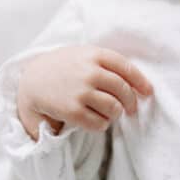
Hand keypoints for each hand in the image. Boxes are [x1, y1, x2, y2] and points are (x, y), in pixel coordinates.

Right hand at [16, 45, 153, 139]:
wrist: (31, 80)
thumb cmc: (63, 67)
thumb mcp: (84, 55)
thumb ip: (107, 64)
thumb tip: (137, 85)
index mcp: (95, 54)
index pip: (126, 68)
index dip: (141, 82)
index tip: (148, 92)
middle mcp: (90, 72)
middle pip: (123, 90)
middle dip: (131, 103)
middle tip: (131, 109)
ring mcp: (81, 91)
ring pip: (114, 108)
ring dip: (115, 114)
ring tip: (110, 114)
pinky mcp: (72, 111)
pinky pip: (100, 123)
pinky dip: (102, 125)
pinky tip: (96, 120)